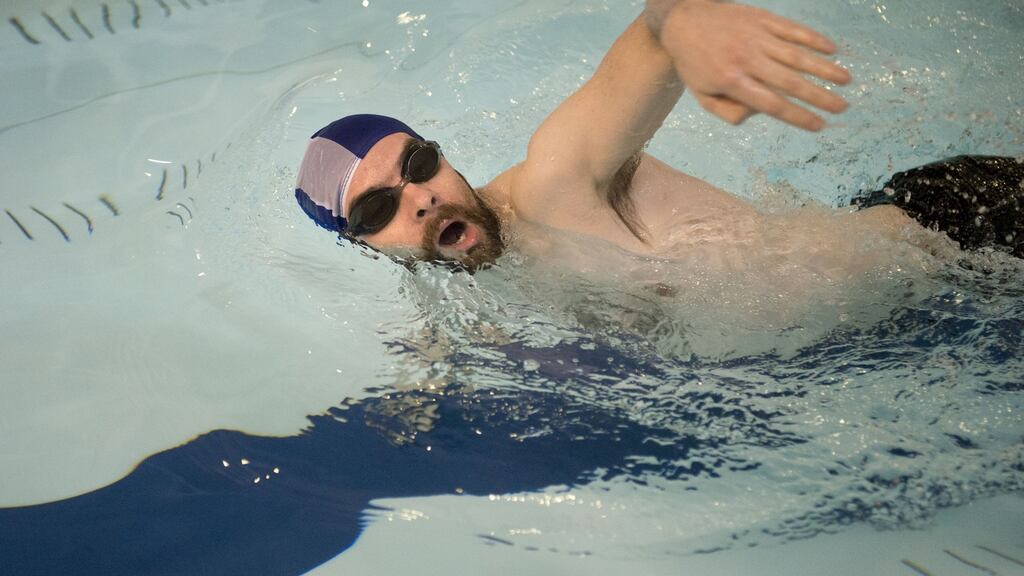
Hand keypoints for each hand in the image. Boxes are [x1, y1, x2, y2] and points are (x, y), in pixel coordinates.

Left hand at [658, 0, 851, 130]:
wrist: (682, 19)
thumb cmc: (693, 63)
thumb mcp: (702, 95)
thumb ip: (729, 112)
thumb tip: (759, 114)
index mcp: (731, 82)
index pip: (772, 105)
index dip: (798, 117)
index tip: (819, 126)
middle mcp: (746, 59)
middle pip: (790, 82)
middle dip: (820, 97)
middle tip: (843, 107)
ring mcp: (756, 37)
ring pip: (796, 55)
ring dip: (824, 68)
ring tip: (847, 80)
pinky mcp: (761, 18)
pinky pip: (792, 29)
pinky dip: (812, 39)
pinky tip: (832, 49)